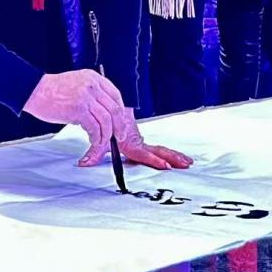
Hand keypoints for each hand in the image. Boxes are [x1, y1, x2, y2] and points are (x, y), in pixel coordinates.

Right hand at [24, 70, 126, 144]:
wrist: (34, 90)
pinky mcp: (78, 109)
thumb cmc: (51, 90)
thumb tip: (101, 112)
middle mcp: (92, 85)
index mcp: (93, 78)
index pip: (115, 95)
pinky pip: (94, 127)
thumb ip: (90, 94)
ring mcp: (86, 97)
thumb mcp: (77, 84)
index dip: (120, 111)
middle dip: (119, 126)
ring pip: (106, 120)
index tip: (120, 121)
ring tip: (102, 141)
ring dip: (106, 134)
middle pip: (114, 108)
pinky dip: (96, 136)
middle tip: (118, 136)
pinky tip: (92, 139)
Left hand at [77, 110, 193, 170]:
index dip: (155, 159)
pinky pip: (155, 147)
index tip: (165, 165)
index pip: (145, 153)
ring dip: (173, 155)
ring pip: (159, 149)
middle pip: (158, 150)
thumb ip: (94, 152)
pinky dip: (166, 152)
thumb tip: (84, 163)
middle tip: (185, 164)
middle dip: (172, 157)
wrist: (106, 105)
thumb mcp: (100, 136)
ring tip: (187, 162)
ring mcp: (140, 141)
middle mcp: (137, 142)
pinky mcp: (139, 141)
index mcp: (130, 142)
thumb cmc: (104, 120)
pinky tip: (178, 158)